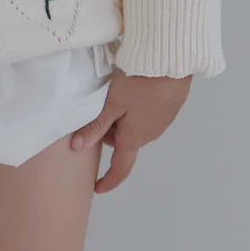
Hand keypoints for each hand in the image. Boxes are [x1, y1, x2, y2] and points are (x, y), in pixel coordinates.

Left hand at [69, 69, 192, 193]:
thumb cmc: (140, 82)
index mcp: (135, 137)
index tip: (97, 188)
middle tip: (97, 114)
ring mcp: (162, 122)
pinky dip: (135, 113)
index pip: (121, 168)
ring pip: (136, 130)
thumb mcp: (112, 103)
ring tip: (113, 99)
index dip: (108, 180)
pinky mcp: (169, 109)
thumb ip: (96, 126)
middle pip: (125, 144)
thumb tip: (77, 147)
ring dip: (123, 123)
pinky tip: (132, 93)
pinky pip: (147, 118)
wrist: (172, 62)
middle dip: (110, 136)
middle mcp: (150, 134)